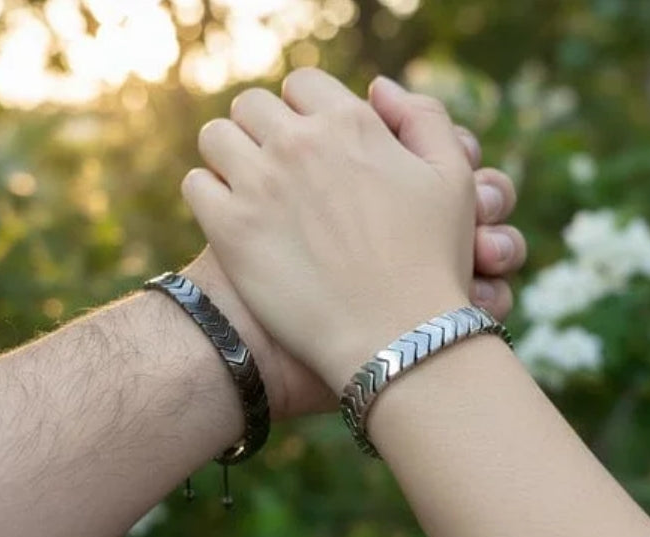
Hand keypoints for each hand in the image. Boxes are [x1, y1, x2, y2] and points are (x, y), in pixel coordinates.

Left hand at [183, 70, 524, 407]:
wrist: (399, 338)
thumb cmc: (431, 262)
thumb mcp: (453, 178)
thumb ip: (423, 117)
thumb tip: (377, 86)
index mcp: (350, 123)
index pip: (301, 84)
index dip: (303, 109)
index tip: (307, 138)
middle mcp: (298, 144)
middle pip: (251, 105)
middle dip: (262, 128)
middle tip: (274, 162)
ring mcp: (260, 185)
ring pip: (215, 138)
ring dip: (230, 155)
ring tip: (247, 185)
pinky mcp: (231, 230)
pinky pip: (196, 184)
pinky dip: (209, 193)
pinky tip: (231, 216)